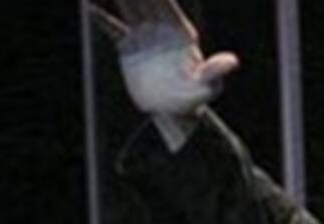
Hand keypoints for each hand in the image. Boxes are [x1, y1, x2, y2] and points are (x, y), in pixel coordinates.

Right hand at [90, 0, 238, 115]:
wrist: (173, 112)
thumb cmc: (195, 99)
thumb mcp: (206, 86)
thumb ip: (214, 71)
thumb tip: (232, 62)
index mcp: (179, 33)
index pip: (165, 5)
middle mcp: (162, 30)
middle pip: (145, 2)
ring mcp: (145, 37)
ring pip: (130, 9)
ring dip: (121, 0)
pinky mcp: (130, 49)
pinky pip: (114, 28)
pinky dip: (102, 16)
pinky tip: (90, 6)